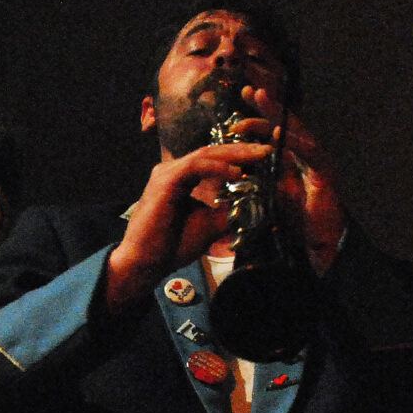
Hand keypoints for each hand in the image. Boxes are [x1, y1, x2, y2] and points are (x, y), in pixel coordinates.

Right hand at [104, 131, 273, 309]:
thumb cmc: (172, 246)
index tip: (264, 158)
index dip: (239, 156)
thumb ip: (228, 211)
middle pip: (211, 151)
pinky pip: (195, 166)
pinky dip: (218, 168)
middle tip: (267, 149)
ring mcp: (166, 174)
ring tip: (258, 156)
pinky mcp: (165, 182)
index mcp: (180, 178)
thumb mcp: (210, 226)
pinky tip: (236, 172)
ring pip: (205, 154)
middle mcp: (172, 171)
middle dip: (242, 149)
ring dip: (234, 154)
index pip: (213, 159)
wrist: (145, 263)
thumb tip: (253, 203)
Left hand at [238, 85, 345, 273]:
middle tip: (248, 89)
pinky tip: (279, 131)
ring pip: (296, 131)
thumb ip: (258, 179)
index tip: (240, 100)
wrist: (318, 247)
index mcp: (292, 159)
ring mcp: (318, 162)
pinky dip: (293, 141)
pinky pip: (308, 153)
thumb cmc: (295, 224)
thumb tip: (236, 168)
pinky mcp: (326, 175)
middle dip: (267, 104)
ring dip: (277, 113)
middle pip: (286, 122)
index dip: (258, 115)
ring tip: (259, 97)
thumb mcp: (269, 195)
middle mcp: (306, 156)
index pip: (275, 130)